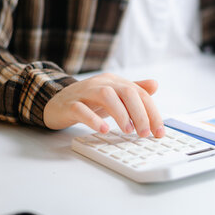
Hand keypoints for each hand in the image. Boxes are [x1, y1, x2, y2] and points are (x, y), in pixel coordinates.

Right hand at [43, 73, 164, 137]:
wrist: (56, 102)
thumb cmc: (89, 101)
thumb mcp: (113, 96)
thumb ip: (133, 91)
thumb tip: (155, 85)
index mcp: (114, 81)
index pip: (139, 93)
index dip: (151, 112)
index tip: (158, 132)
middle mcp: (101, 83)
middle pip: (126, 92)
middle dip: (140, 113)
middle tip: (145, 133)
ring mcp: (84, 92)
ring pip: (106, 96)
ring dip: (121, 114)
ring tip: (128, 131)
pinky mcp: (69, 105)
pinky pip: (81, 109)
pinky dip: (93, 119)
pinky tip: (103, 130)